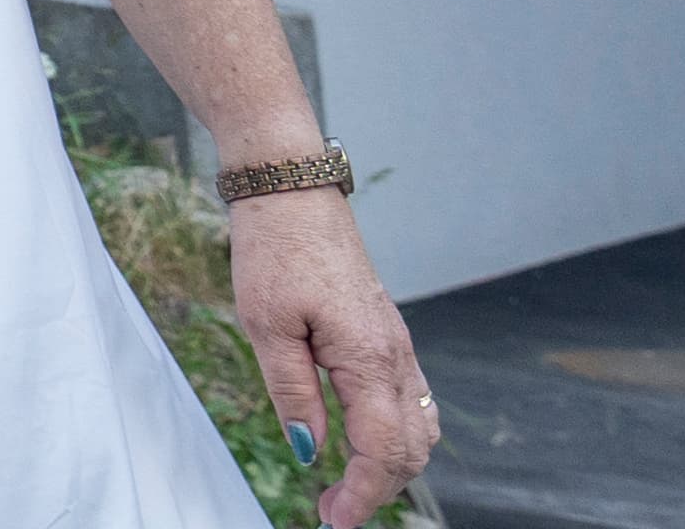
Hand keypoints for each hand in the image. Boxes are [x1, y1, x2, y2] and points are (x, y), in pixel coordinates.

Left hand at [228, 186, 434, 523]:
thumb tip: (310, 451)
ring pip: (418, 427)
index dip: (362, 494)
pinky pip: (410, 399)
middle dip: (376, 489)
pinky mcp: (386, 333)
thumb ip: (293, 393)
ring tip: (346, 485)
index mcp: (369, 358)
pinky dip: (397, 433)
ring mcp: (396, 343)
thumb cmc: (276, 250)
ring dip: (390, 465)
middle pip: (409, 448)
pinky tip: (365, 441)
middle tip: (330, 509)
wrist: (292, 189)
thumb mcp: (267, 326)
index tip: (334, 520)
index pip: (382, 450)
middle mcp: (395, 355)